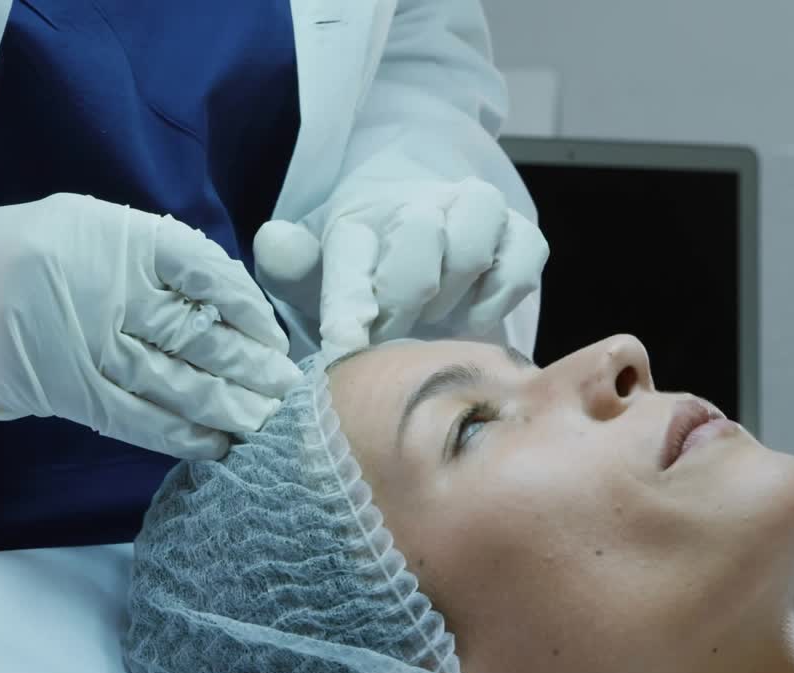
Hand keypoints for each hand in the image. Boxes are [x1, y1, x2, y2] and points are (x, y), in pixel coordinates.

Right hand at [0, 193, 300, 458]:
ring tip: (268, 424)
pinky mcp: (72, 389)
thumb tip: (227, 303)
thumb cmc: (32, 252)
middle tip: (291, 392)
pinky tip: (218, 446)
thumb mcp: (94, 228)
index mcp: (125, 240)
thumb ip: (157, 257)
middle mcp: (113, 291)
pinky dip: (182, 436)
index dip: (248, 310)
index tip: (273, 335)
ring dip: (229, 408)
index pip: (208, 273)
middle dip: (251, 369)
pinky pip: (139, 418)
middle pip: (201, 337)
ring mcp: (91, 344)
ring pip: (177, 383)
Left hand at [255, 165, 547, 355]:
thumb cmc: (365, 270)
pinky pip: (519, 266)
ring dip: (450, 295)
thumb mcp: (315, 272)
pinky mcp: (521, 235)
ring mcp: (475, 213)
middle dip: (402, 300)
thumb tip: (273, 239)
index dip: (347, 306)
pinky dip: (497, 300)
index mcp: (359, 215)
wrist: (421, 236)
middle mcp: (420, 202)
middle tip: (392, 331)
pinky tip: (471, 314)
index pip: (349, 252)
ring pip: (471, 247)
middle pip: (417, 238)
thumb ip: (289, 266)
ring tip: (432, 316)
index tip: (343, 348)